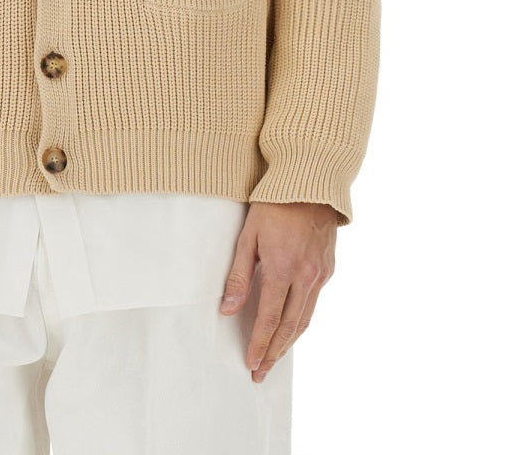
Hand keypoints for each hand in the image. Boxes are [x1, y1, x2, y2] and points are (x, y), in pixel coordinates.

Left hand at [219, 201, 336, 382]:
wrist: (310, 183)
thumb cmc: (273, 205)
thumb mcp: (248, 236)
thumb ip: (239, 276)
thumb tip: (228, 310)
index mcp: (283, 269)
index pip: (269, 319)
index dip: (260, 344)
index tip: (251, 363)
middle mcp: (306, 276)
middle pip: (290, 327)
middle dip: (274, 353)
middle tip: (261, 372)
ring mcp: (320, 274)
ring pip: (305, 319)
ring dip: (289, 342)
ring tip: (274, 358)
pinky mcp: (328, 269)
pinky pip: (314, 302)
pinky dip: (301, 320)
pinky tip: (291, 326)